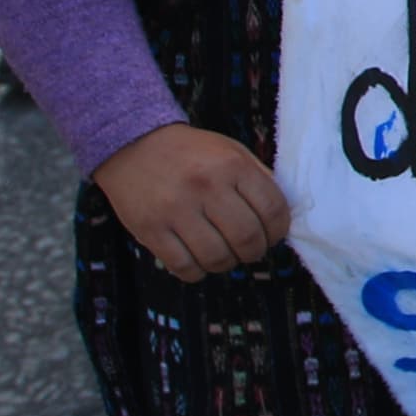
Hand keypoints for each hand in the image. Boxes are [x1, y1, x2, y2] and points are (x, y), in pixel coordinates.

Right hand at [93, 122, 290, 278]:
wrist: (133, 143)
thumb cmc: (190, 152)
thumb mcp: (231, 151)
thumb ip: (258, 179)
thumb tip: (281, 217)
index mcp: (232, 165)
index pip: (273, 210)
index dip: (279, 231)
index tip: (273, 235)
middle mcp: (206, 186)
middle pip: (248, 239)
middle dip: (255, 252)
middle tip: (249, 249)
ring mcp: (176, 210)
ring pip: (218, 258)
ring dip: (227, 264)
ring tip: (224, 254)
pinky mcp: (150, 229)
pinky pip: (184, 268)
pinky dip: (198, 272)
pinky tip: (198, 260)